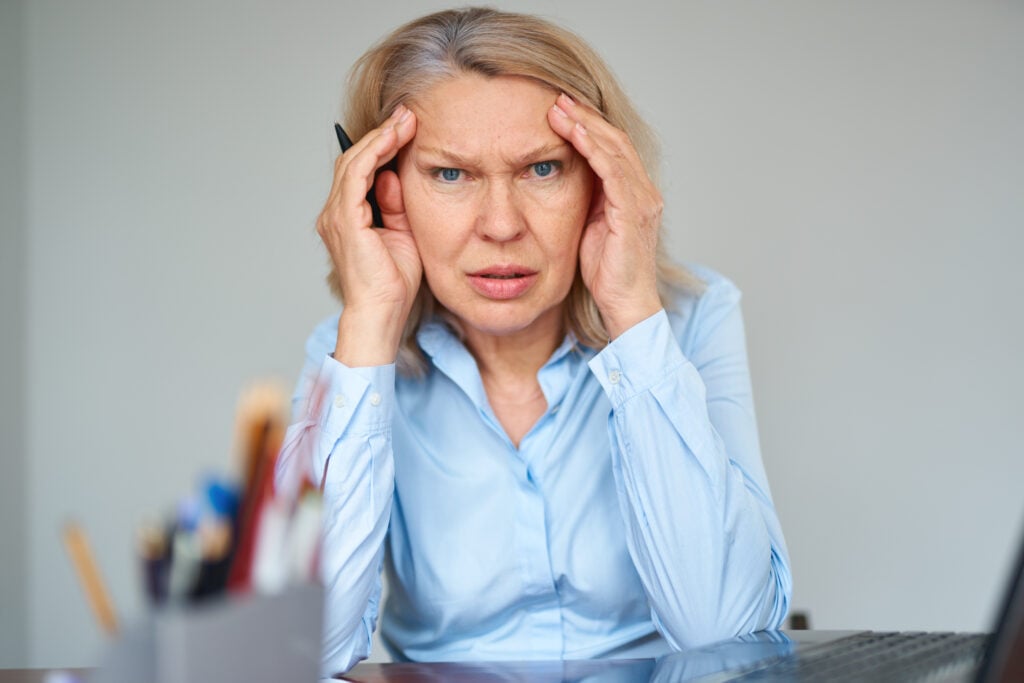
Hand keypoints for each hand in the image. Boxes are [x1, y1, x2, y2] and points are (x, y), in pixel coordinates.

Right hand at [317, 105, 418, 364]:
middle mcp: (336, 213)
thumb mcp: (403, 232)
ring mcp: (337, 216)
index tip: (408, 127)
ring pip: (354, 163)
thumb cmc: (393, 283)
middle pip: (354, 160)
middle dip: (382, 134)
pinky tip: (393, 140)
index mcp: (349, 217)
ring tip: (405, 120)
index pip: (361, 171)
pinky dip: (374, 154)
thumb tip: (393, 175)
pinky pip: (357, 176)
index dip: (382, 145)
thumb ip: (396, 204)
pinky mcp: (345, 220)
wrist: (382, 312)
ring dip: (380, 138)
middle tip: (408, 114)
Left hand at [547, 94, 662, 338]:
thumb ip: (585, 200)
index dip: (588, 125)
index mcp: (634, 194)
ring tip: (560, 109)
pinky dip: (595, 150)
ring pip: (616, 150)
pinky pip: (614, 172)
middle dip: (585, 117)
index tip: (560, 109)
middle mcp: (644, 192)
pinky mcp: (634, 213)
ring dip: (587, 126)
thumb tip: (562, 177)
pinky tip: (576, 135)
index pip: (612, 148)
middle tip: (556, 98)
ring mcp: (642, 201)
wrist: (624, 305)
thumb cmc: (606, 272)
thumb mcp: (590, 227)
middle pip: (615, 140)